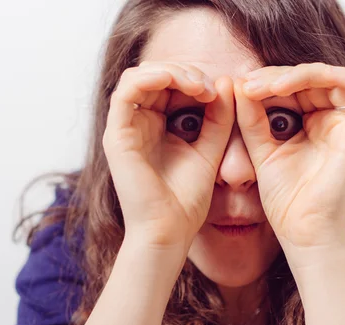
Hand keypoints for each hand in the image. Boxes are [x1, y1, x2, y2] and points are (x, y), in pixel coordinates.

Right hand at [103, 62, 234, 248]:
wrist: (169, 232)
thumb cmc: (186, 200)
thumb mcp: (211, 150)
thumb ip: (219, 119)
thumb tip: (228, 81)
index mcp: (157, 126)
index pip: (170, 85)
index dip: (194, 78)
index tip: (222, 91)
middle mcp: (137, 123)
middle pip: (154, 75)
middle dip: (185, 72)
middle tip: (210, 88)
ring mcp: (124, 128)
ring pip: (140, 76)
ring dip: (171, 72)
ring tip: (198, 86)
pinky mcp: (117, 136)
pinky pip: (126, 91)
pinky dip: (151, 78)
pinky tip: (180, 83)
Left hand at [233, 62, 344, 248]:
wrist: (301, 231)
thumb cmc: (284, 198)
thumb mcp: (260, 149)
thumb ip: (251, 117)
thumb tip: (238, 82)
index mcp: (312, 124)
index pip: (293, 87)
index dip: (267, 80)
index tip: (239, 86)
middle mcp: (333, 121)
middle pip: (310, 78)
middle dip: (277, 75)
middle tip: (248, 83)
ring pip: (329, 76)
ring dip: (296, 73)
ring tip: (266, 85)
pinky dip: (326, 75)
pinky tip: (287, 84)